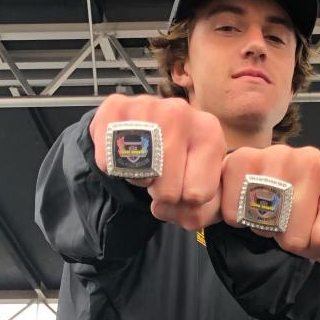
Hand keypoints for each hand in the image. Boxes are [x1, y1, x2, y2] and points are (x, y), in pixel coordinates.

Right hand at [89, 93, 225, 228]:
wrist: (145, 126)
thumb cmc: (181, 161)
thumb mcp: (204, 189)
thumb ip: (198, 214)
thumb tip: (160, 208)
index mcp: (210, 134)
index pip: (197, 196)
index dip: (186, 201)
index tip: (185, 183)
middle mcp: (181, 113)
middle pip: (167, 192)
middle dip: (162, 192)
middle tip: (162, 173)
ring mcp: (146, 106)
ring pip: (139, 178)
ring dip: (140, 179)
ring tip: (146, 161)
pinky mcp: (114, 107)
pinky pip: (109, 163)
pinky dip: (114, 166)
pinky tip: (126, 151)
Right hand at [221, 146, 319, 275]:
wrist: (268, 176)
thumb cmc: (304, 210)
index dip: (312, 247)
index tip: (309, 231)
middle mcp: (313, 161)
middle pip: (295, 238)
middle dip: (287, 239)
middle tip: (285, 221)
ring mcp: (277, 155)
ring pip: (266, 227)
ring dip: (262, 229)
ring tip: (267, 212)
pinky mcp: (243, 158)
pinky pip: (235, 214)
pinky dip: (237, 218)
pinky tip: (247, 203)